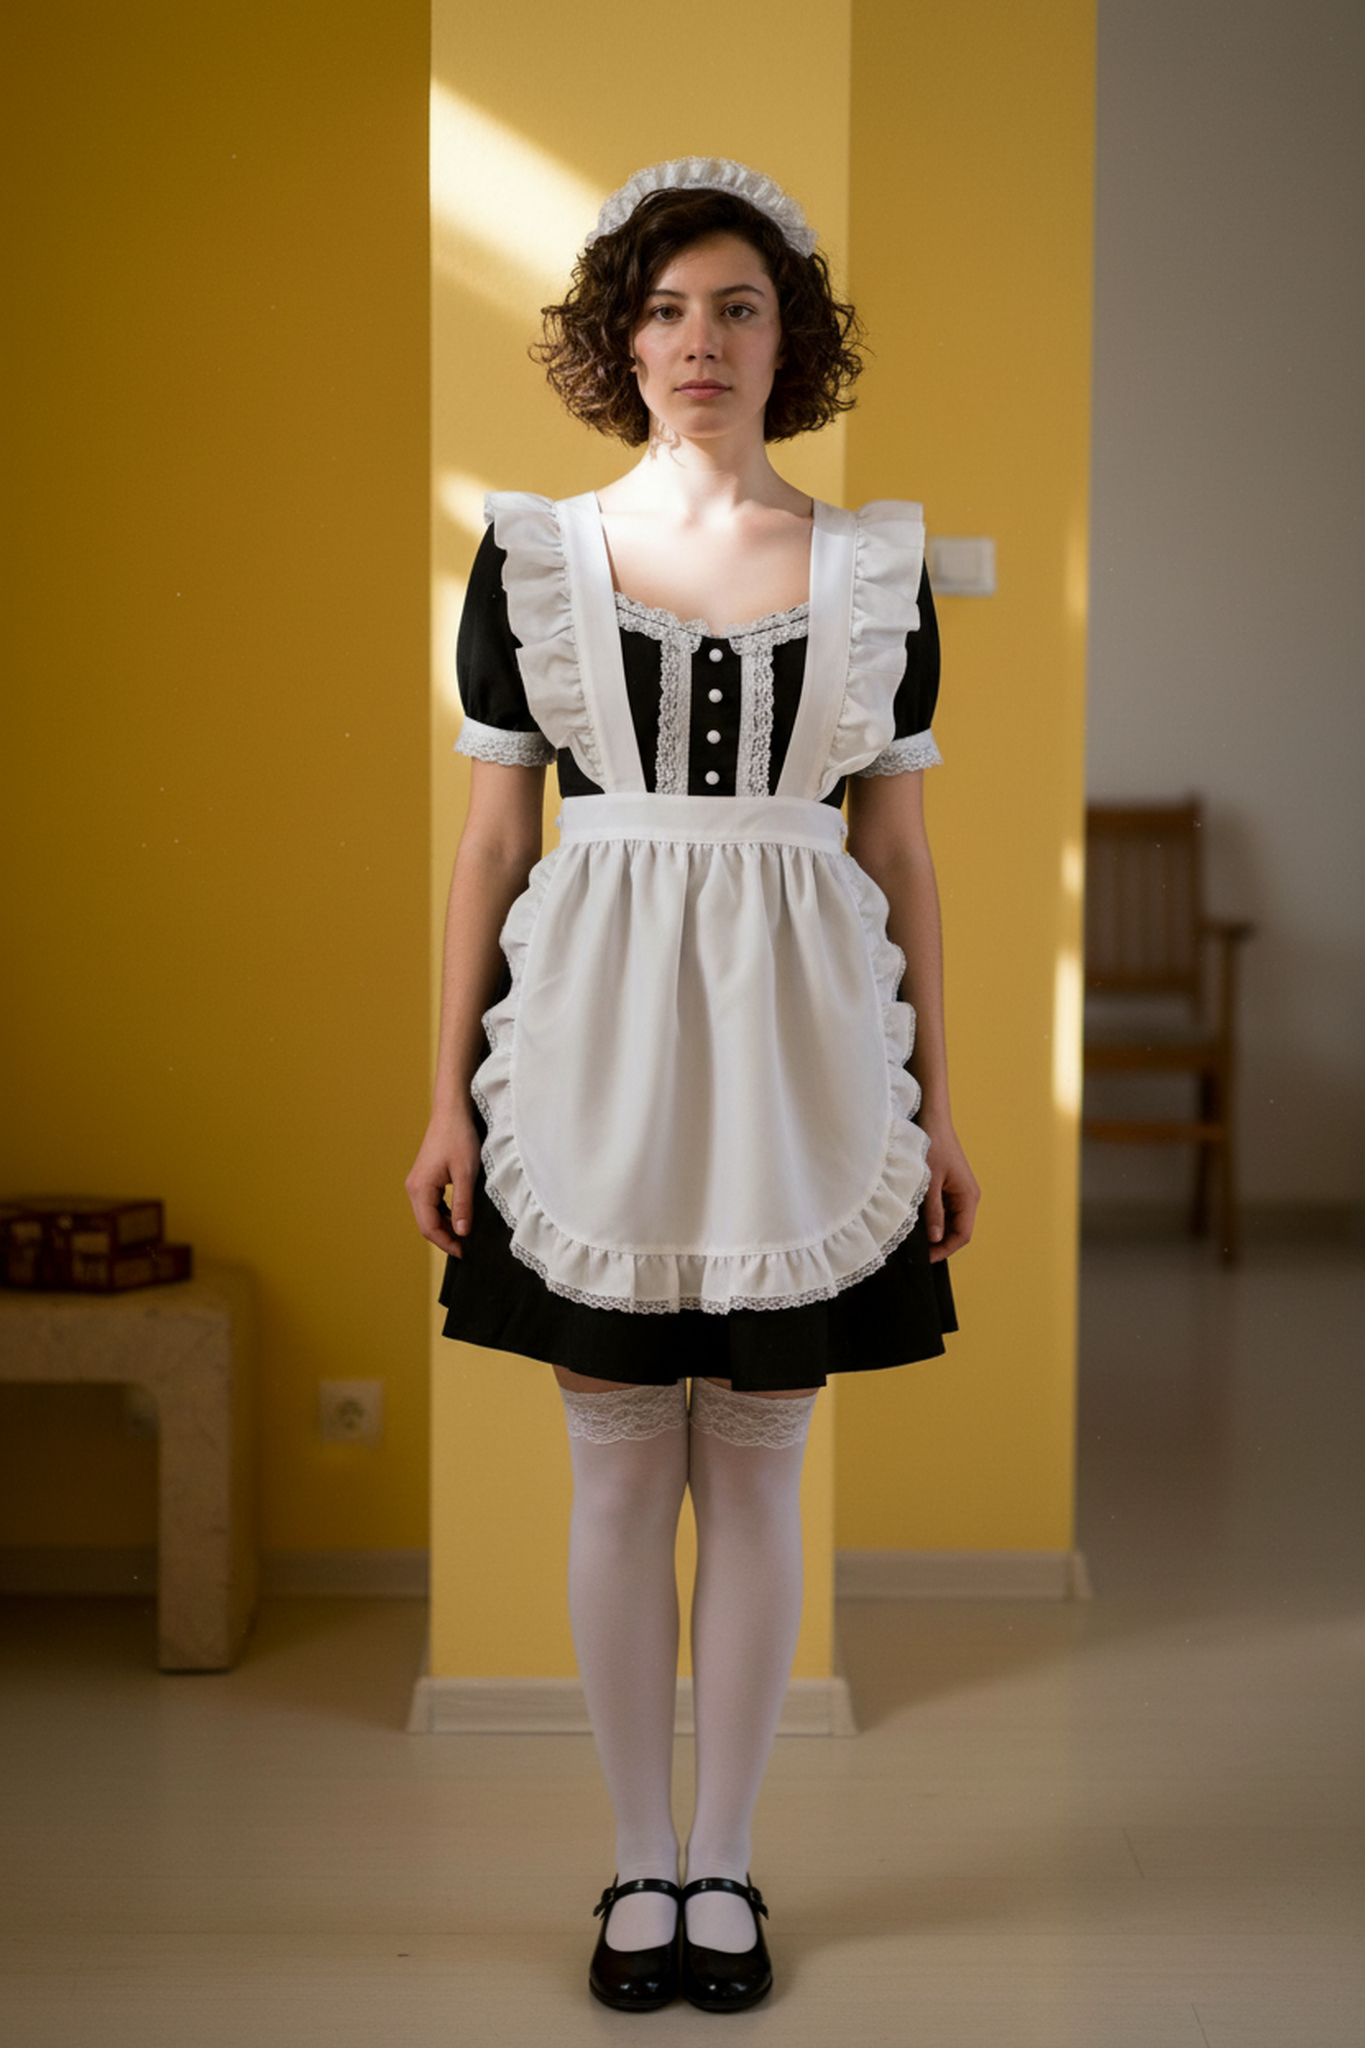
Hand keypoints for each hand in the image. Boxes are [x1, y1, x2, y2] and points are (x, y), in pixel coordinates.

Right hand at [405, 1112, 481, 1256]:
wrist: (452, 1113)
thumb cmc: (459, 1138)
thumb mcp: (466, 1174)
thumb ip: (463, 1205)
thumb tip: (462, 1232)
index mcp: (420, 1189)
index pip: (429, 1227)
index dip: (446, 1243)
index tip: (464, 1252)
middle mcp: (414, 1188)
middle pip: (426, 1224)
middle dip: (445, 1237)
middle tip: (467, 1246)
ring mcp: (418, 1183)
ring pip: (429, 1215)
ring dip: (445, 1226)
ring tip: (466, 1234)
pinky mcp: (425, 1179)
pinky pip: (432, 1204)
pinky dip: (445, 1214)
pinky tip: (460, 1216)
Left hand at [918, 1113, 979, 1262]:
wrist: (932, 1118)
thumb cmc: (933, 1145)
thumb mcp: (929, 1182)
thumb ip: (933, 1212)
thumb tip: (935, 1239)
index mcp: (968, 1197)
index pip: (962, 1235)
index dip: (944, 1249)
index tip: (925, 1257)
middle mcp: (968, 1196)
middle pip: (958, 1230)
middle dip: (940, 1242)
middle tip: (918, 1250)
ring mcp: (960, 1191)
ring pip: (952, 1221)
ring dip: (937, 1230)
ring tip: (916, 1236)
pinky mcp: (951, 1186)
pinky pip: (946, 1209)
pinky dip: (935, 1218)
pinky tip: (919, 1219)